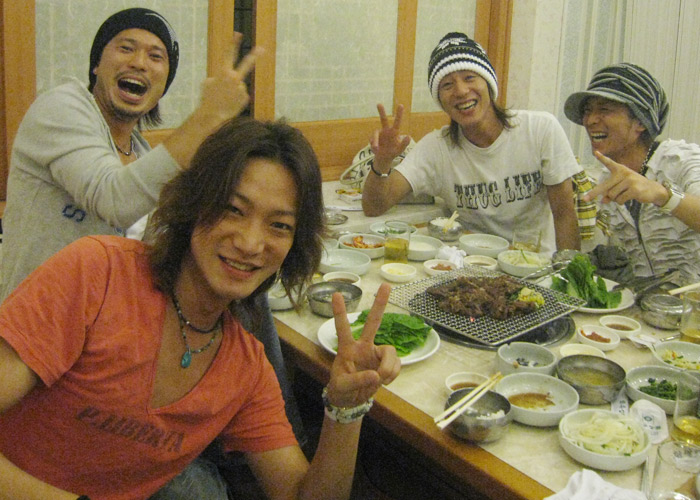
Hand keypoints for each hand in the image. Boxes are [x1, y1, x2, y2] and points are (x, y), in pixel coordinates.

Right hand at [198, 32, 262, 121]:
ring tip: (225, 98)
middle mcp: (234, 78)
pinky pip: (241, 95)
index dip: (233, 43)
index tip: (238, 34)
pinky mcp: (246, 97)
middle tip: (262, 49)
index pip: (228, 54)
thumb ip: (216, 77)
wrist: (212, 115)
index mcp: (223, 72)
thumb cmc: (207, 99)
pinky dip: (236, 99)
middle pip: (246, 64)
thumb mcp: (207, 83)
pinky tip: (230, 103)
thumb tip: (222, 78)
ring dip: (233, 91)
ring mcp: (241, 88)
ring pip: (239, 86)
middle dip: (254, 55)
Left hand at [326, 283, 399, 406]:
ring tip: (380, 380)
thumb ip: (357, 381)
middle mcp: (363, 346)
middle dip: (380, 304)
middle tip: (386, 285)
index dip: (340, 312)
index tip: (336, 294)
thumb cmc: (341, 388)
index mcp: (347, 348)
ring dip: (388, 368)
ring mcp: (376, 353)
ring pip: (390, 352)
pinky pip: (397, 364)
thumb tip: (376, 374)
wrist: (351, 401)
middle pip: (373, 322)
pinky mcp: (387, 363)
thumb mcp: (342, 387)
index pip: (342, 328)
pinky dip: (393, 374)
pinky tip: (385, 381)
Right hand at [369, 104, 411, 170]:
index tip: (401, 105)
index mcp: (394, 132)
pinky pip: (372, 141)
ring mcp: (379, 134)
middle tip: (379, 103)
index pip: (397, 122)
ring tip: (376, 149)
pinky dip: (373, 146)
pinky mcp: (372, 139)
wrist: (384, 158)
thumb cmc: (393, 152)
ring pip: (375, 134)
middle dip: (381, 112)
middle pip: (383, 119)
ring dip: (375, 141)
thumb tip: (409, 136)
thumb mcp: (400, 150)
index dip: (399, 114)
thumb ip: (404, 144)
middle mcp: (386, 131)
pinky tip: (375, 150)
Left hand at [584, 150, 667, 205]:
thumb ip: (610, 193)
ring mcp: (629, 181)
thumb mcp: (621, 188)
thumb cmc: (633, 187)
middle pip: (605, 186)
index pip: (610, 163)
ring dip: (615, 199)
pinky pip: (620, 200)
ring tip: (624, 195)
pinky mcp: (634, 189)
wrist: (653, 190)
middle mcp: (624, 173)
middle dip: (594, 193)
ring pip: (612, 195)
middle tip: (584, 199)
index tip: (595, 152)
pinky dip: (621, 202)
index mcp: (620, 170)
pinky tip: (629, 198)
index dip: (602, 158)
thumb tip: (603, 201)